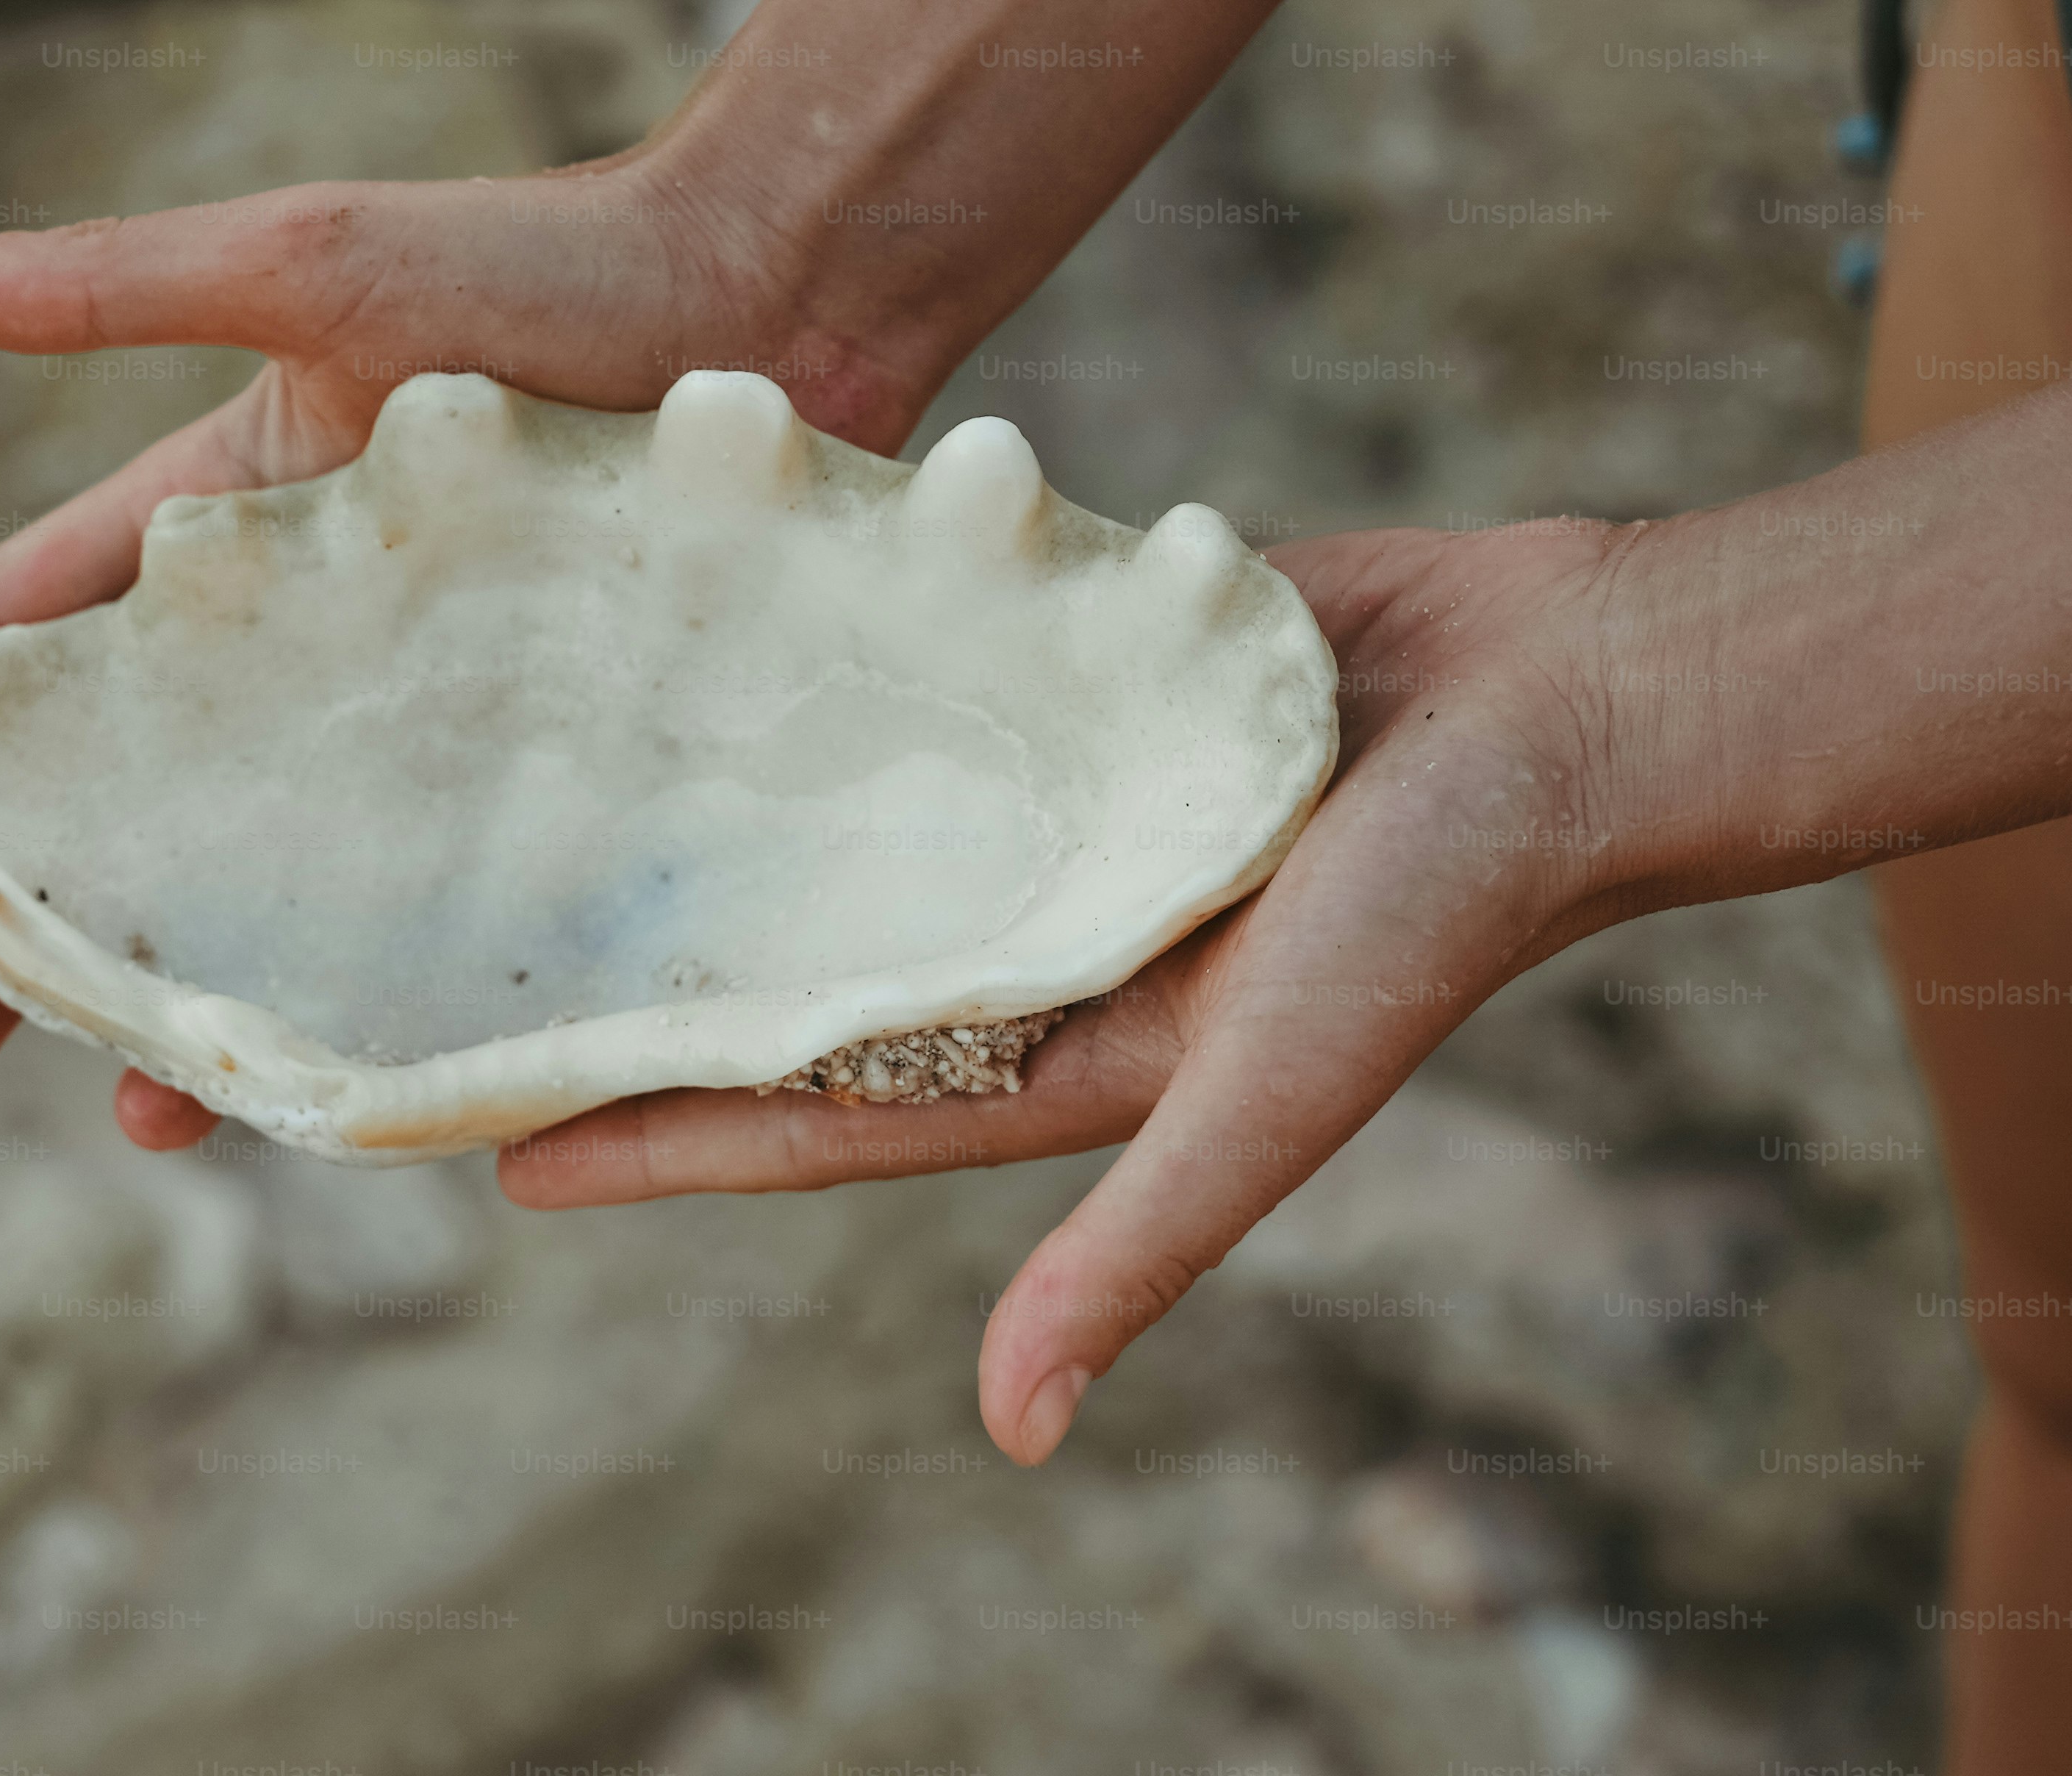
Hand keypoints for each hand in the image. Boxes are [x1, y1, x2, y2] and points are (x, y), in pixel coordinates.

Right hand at [0, 157, 948, 1100]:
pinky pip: (427, 920)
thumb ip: (111, 287)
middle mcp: (295, 649)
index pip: (3, 640)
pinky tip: (345, 1097)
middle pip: (107, 813)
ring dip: (173, 1004)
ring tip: (130, 1110)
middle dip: (4, 929)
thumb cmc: (546, 266)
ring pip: (256, 898)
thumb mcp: (308, 270)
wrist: (785, 301)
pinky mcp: (534, 784)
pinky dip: (369, 1006)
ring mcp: (415, 727)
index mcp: (212, 531)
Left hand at [492, 516, 1672, 1463]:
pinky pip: (931, 685)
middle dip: (668, 985)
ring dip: (738, 825)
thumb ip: (1139, 1247)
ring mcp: (1061, 803)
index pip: (819, 1111)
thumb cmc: (1438, 908)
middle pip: (812, 970)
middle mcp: (1043, 932)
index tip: (505, 1147)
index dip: (667, 1137)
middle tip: (491, 975)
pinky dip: (840, 674)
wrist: (1580, 701)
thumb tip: (1010, 1431)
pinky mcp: (1093, 680)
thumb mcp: (1268, 1090)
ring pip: (855, 822)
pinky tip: (730, 640)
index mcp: (1066, 1048)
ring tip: (578, 808)